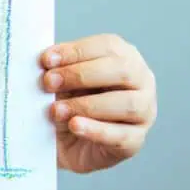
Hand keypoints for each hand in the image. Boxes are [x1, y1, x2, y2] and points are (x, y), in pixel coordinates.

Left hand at [39, 34, 156, 172]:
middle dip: (81, 75)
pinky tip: (75, 126)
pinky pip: (121, 136)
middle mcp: (142, 82)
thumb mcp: (62, 81)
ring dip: (86, 105)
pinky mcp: (136, 141)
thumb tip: (45, 59)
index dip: (77, 51)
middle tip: (49, 83)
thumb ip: (58, 68)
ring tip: (56, 110)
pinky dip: (96, 130)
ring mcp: (144, 112)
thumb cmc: (69, 103)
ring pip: (128, 104)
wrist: (66, 144)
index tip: (47, 60)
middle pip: (123, 71)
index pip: (109, 46)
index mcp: (125, 57)